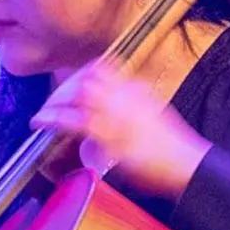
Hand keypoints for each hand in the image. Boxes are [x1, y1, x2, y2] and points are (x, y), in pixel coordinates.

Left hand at [30, 61, 210, 199]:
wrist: (187, 162)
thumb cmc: (172, 146)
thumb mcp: (154, 112)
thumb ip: (133, 103)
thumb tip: (118, 101)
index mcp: (136, 89)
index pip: (102, 68)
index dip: (81, 74)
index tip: (70, 84)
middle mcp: (126, 95)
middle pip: (86, 79)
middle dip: (64, 89)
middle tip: (52, 102)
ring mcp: (118, 113)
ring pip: (78, 95)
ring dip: (56, 101)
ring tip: (43, 113)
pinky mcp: (111, 135)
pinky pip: (76, 121)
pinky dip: (55, 119)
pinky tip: (42, 122)